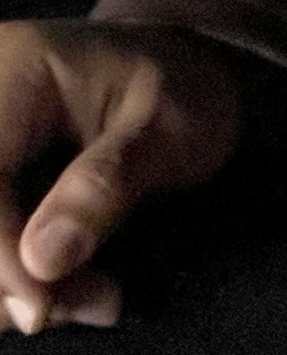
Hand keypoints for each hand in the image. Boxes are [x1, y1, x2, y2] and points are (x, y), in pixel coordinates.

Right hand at [0, 20, 242, 331]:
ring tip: (92, 295)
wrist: (184, 73)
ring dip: (18, 285)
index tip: (45, 304)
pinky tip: (76, 287)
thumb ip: (108, 183)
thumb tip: (42, 258)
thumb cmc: (182, 86)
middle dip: (10, 276)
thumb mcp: (170, 125)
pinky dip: (22, 279)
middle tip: (84, 300)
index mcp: (15, 68)